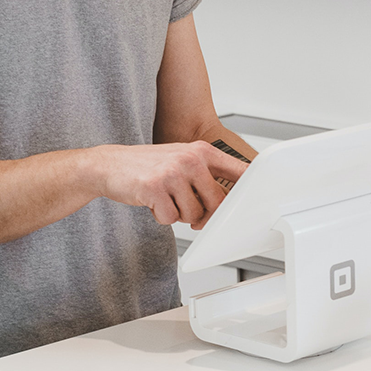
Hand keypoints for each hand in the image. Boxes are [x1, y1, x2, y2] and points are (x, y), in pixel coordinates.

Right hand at [93, 141, 247, 229]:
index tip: (261, 198)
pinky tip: (153, 202)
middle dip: (206, 214)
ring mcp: (172, 173)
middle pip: (218, 201)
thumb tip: (229, 199)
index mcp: (201, 151)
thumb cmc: (148, 165)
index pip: (238, 170)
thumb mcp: (181, 159)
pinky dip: (162, 217)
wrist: (109, 165)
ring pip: (194, 214)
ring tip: (166, 198)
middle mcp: (190, 159)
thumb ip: (205, 174)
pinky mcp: (154, 189)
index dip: (251, 187)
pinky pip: (171, 219)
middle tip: (192, 211)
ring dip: (180, 214)